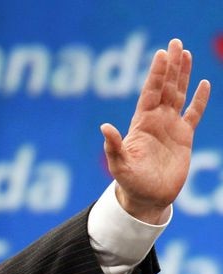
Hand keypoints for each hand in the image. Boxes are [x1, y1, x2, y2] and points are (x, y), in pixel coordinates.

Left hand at [100, 38, 210, 223]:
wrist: (147, 197)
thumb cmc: (130, 182)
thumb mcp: (119, 165)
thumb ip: (113, 146)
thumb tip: (104, 127)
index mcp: (141, 123)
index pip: (150, 93)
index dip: (156, 74)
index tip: (161, 54)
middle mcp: (156, 120)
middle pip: (165, 87)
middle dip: (170, 66)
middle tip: (175, 43)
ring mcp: (170, 127)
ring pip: (178, 94)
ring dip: (182, 75)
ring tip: (186, 53)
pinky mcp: (184, 137)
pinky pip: (194, 113)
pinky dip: (199, 99)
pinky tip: (203, 83)